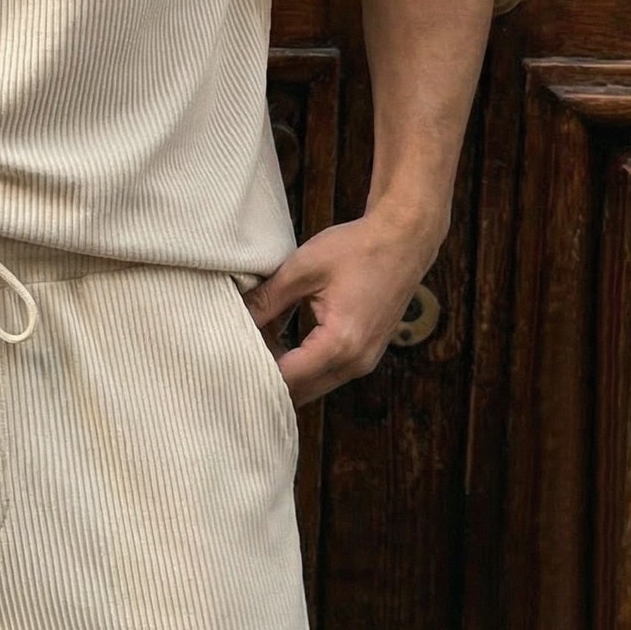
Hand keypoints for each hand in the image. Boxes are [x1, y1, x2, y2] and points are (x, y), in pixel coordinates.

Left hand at [240, 211, 440, 407]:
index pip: (285, 378)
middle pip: (299, 391)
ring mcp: (365, 361)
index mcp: (340, 343)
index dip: (252, 372)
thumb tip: (233, 318)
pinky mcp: (366, 354)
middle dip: (265, 378)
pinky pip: (327, 373)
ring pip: (313, 385)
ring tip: (252, 349)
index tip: (225, 362)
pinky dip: (302, 366)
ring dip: (284, 373)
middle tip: (232, 359)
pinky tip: (278, 344)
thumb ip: (267, 300)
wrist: (405, 238)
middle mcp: (356, 362)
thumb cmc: (357, 248)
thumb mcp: (303, 269)